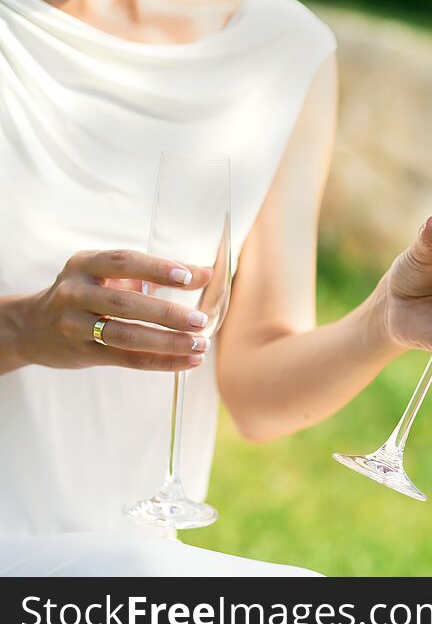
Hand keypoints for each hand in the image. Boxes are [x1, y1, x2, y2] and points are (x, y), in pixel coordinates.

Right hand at [14, 250, 212, 370]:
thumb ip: (158, 273)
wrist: (32, 327)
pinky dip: (161, 361)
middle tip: (201, 321)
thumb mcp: (112, 275)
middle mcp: (76, 292)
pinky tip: (188, 361)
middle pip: (125, 303)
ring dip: (167, 342)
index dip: (156, 269)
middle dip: (167, 313)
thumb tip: (208, 273)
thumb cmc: (88, 294)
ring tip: (200, 345)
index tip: (188, 277)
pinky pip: (127, 359)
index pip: (123, 262)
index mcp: (86, 264)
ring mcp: (75, 324)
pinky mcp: (83, 353)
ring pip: (126, 335)